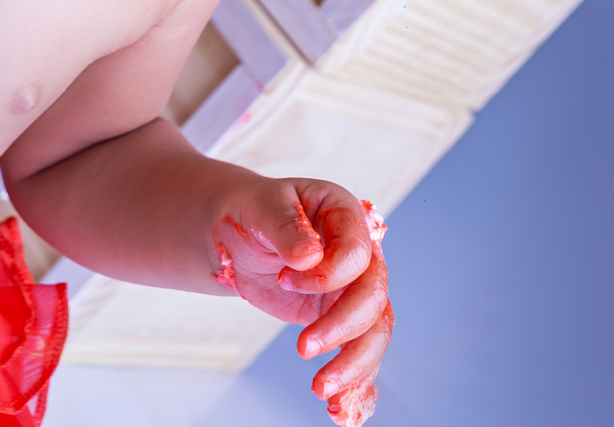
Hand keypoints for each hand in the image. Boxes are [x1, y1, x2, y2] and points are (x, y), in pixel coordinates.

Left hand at [210, 180, 392, 422]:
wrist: (238, 238)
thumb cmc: (252, 213)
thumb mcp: (260, 208)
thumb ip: (285, 227)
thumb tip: (310, 257)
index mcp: (345, 216)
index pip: (357, 254)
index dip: (327, 275)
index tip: (284, 279)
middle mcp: (360, 255)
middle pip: (374, 299)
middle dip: (344, 330)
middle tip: (303, 349)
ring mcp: (353, 290)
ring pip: (374, 333)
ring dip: (354, 367)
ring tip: (322, 392)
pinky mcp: (340, 321)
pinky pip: (361, 354)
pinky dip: (358, 386)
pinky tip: (342, 411)